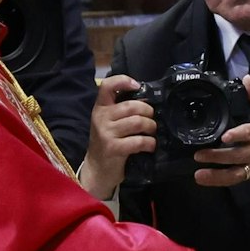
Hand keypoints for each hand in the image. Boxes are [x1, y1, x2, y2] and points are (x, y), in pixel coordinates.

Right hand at [79, 76, 154, 199]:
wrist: (97, 169)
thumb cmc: (108, 141)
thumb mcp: (109, 122)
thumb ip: (122, 109)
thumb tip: (147, 99)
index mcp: (100, 107)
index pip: (107, 86)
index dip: (123, 81)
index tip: (137, 85)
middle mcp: (101, 118)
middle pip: (132, 106)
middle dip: (148, 112)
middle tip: (151, 119)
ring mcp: (106, 133)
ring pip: (138, 122)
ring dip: (151, 127)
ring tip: (151, 132)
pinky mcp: (113, 148)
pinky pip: (138, 141)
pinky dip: (150, 143)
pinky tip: (150, 146)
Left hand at [192, 76, 249, 185]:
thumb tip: (245, 79)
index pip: (249, 133)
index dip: (237, 135)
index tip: (224, 136)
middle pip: (235, 155)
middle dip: (217, 156)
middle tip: (198, 154)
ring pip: (233, 172)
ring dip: (215, 174)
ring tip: (199, 174)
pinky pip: (234, 179)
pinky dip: (219, 180)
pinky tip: (204, 179)